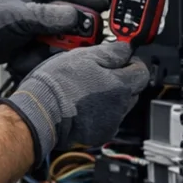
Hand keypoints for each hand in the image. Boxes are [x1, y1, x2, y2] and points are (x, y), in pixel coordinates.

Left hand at [0, 0, 108, 79]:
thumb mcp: (16, 16)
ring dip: (58, 44)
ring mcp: (36, 23)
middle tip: (86, 36)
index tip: (103, 4)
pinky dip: (45, 53)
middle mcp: (37, 4)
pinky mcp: (34, 40)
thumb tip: (73, 16)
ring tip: (50, 50)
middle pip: (69, 13)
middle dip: (75, 27)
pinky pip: (50, 46)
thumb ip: (45, 16)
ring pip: (61, 33)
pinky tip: (32, 55)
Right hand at [0, 41, 149, 165]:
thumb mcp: (84, 56)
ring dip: (111, 98)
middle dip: (122, 80)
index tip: (122, 59)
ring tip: (87, 90)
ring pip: (121, 106)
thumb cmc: (58, 84)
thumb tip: (126, 48)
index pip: (142, 71)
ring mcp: (111, 123)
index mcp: (120, 86)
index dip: (132, 62)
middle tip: (101, 73)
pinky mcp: (99, 135)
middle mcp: (121, 107)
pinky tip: (84, 106)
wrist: (40, 112)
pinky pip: (108, 121)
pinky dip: (100, 113)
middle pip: (133, 90)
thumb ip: (111, 51)